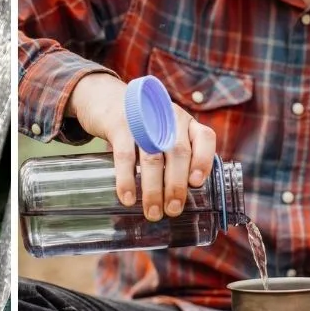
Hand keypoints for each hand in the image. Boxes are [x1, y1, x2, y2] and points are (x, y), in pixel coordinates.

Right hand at [66, 72, 215, 221]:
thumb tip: (180, 198)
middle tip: (173, 209)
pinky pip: (125, 155)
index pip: (204, 137)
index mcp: (184, 121)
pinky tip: (128, 197)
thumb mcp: (163, 131)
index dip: (203, 161)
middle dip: (176, 185)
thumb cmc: (141, 125)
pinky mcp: (119, 124)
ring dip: (154, 189)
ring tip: (153, 212)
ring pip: (153, 157)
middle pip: (178, 153)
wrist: (105, 98)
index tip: (196, 184)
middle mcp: (168, 117)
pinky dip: (127, 179)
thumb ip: (174, 155)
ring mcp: (143, 119)